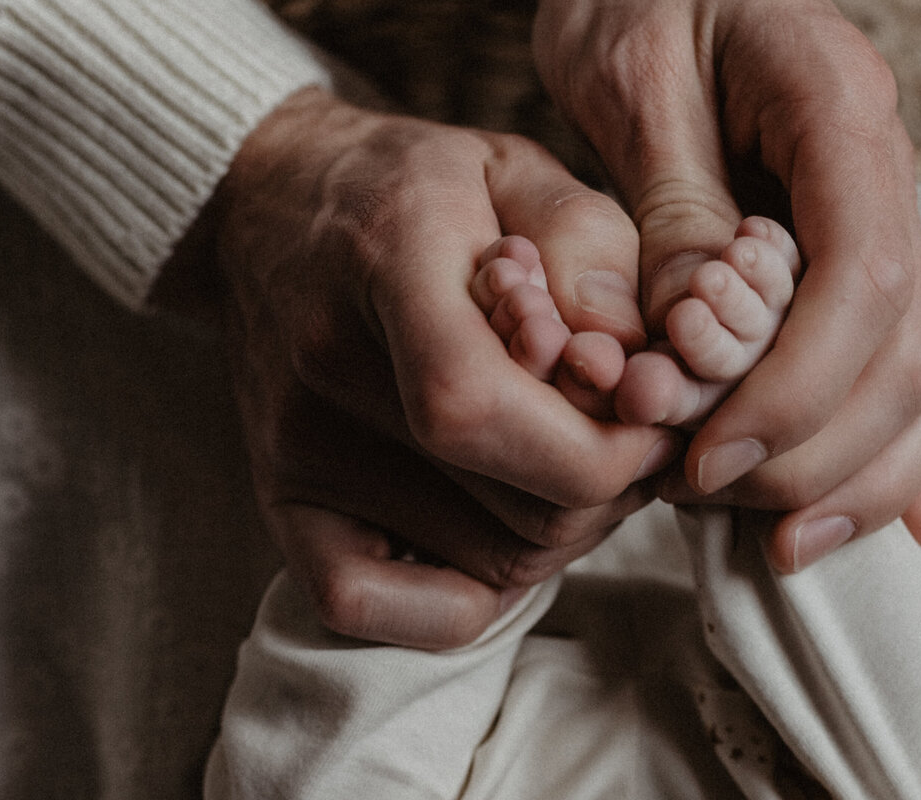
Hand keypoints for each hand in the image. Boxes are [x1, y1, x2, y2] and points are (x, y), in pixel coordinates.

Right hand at [213, 88, 671, 645]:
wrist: (270, 204)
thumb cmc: (413, 188)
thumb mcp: (519, 169)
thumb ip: (591, 249)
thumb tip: (634, 371)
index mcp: (386, 262)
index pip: (478, 410)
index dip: (596, 450)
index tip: (651, 427)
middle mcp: (322, 369)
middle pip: (510, 512)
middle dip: (608, 492)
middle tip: (627, 440)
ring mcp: (292, 448)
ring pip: (486, 567)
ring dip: (562, 534)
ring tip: (570, 462)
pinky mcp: (281, 500)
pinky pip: (377, 606)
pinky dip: (467, 596)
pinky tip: (500, 526)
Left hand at [534, 0, 920, 569]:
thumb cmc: (638, 6)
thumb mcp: (631, 86)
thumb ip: (670, 213)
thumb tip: (689, 351)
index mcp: (838, 110)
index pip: (866, 275)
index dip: (800, 386)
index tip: (713, 452)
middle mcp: (882, 176)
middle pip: (905, 349)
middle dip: (813, 447)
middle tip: (709, 491)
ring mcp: (880, 225)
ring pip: (920, 376)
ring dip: (851, 474)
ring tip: (774, 540)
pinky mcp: (852, 268)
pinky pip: (895, 369)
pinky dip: (876, 454)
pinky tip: (855, 523)